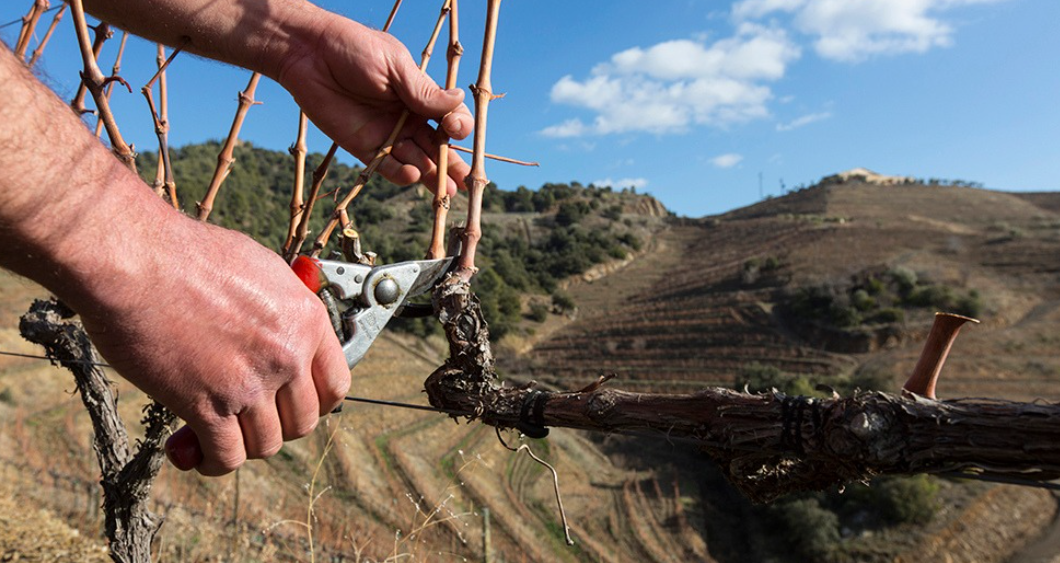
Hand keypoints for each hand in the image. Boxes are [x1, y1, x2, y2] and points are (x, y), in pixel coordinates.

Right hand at [78, 218, 349, 475]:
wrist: (134, 257)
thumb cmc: (185, 254)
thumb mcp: (259, 269)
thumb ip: (281, 309)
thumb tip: (288, 334)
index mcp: (306, 319)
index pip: (336, 385)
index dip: (315, 402)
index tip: (292, 404)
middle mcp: (287, 354)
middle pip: (302, 422)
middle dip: (276, 425)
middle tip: (248, 416)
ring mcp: (250, 382)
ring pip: (266, 444)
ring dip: (243, 444)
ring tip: (220, 431)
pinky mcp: (206, 404)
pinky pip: (226, 456)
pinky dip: (212, 461)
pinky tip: (194, 450)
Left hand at [278, 16, 472, 194]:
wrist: (308, 53)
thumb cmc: (353, 48)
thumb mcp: (394, 66)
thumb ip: (423, 91)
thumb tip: (458, 102)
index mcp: (419, 95)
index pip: (448, 118)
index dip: (457, 127)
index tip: (454, 129)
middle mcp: (407, 118)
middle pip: (436, 147)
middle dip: (451, 164)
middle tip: (465, 182)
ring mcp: (386, 134)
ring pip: (416, 161)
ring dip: (432, 175)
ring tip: (445, 190)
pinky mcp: (364, 147)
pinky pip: (387, 167)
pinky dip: (402, 174)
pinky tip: (412, 174)